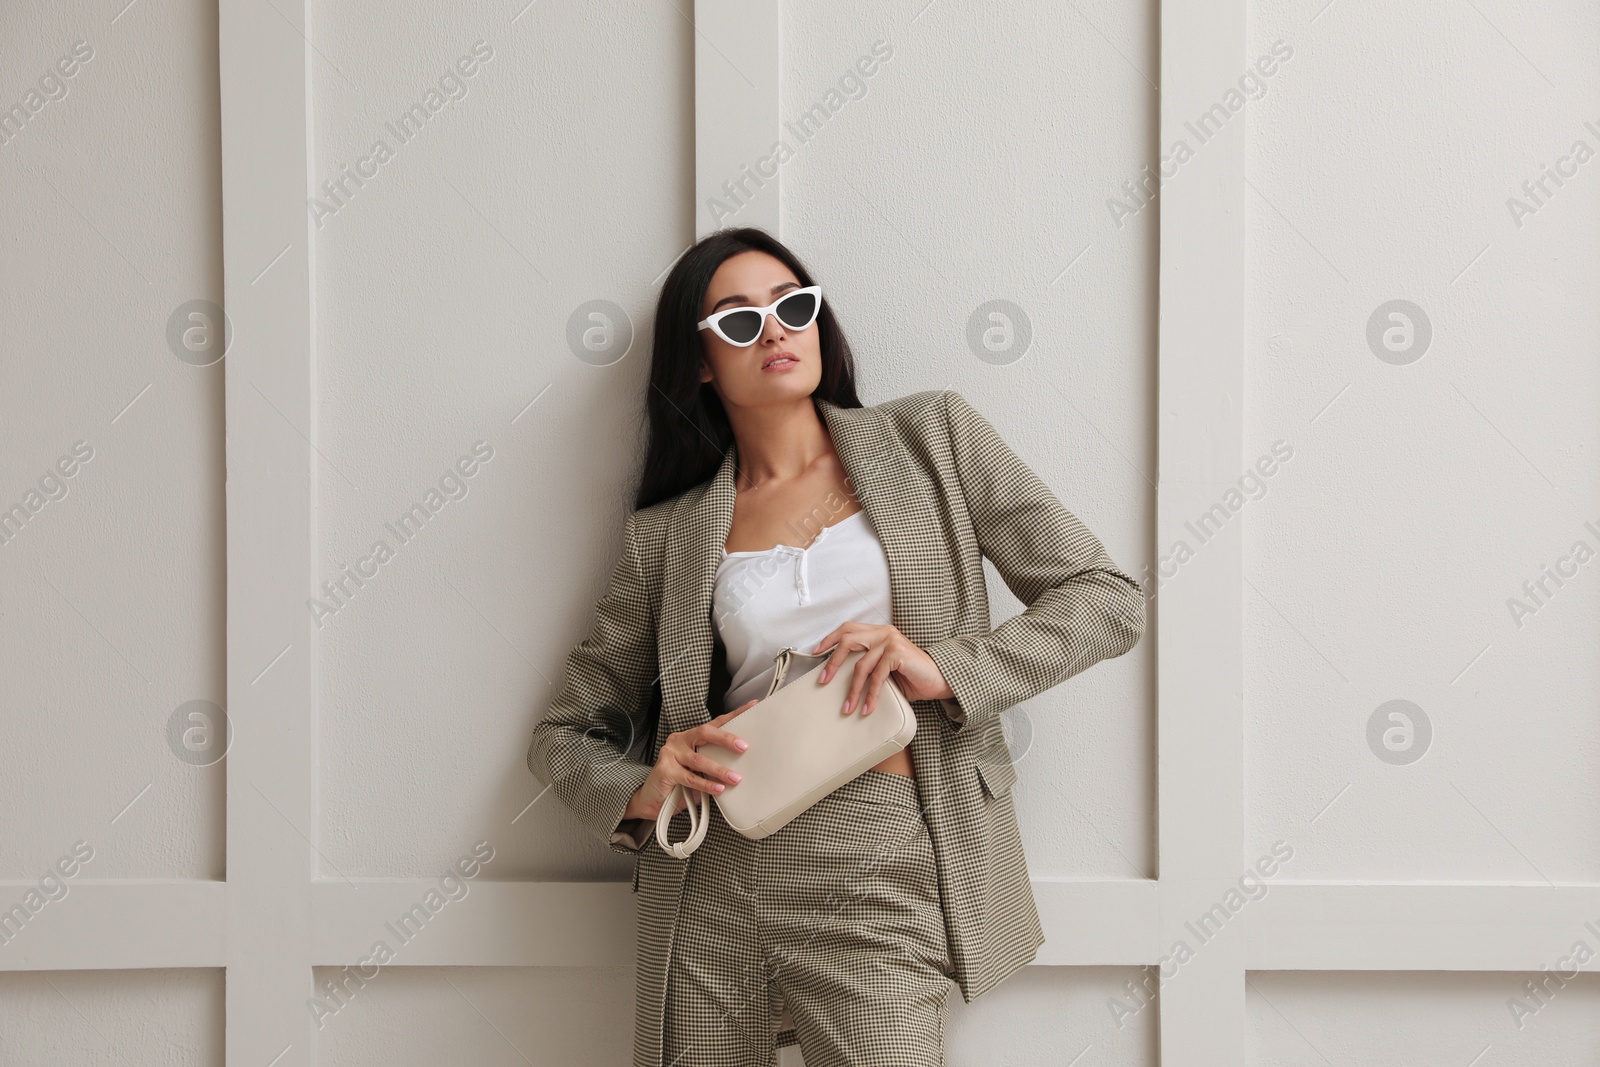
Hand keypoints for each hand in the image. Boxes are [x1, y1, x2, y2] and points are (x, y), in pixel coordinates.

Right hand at [623, 701, 756, 820]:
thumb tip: (741, 766)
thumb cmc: (679, 784)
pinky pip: (690, 778)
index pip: (716, 722)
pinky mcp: (665, 769)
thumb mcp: (700, 771)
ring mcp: (671, 753)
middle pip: (705, 733)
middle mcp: (680, 740)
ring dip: (719, 770)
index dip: (735, 714)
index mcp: (692, 737)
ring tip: (735, 778)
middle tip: (744, 747)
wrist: (653, 799)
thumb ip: (714, 763)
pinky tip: (718, 789)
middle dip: (726, 739)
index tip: (754, 706)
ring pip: (699, 759)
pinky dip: (706, 784)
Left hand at [811, 622, 954, 716]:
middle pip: (848, 640)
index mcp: (878, 632)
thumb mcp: (885, 669)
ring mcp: (891, 641)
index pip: (848, 629)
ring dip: (852, 689)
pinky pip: (877, 676)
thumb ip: (868, 666)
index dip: (830, 639)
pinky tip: (867, 707)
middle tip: (823, 681)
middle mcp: (883, 632)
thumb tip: (841, 679)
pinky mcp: (898, 653)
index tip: (816, 653)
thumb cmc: (912, 676)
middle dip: (833, 662)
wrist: (939, 679)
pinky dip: (870, 695)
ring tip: (847, 707)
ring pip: (861, 665)